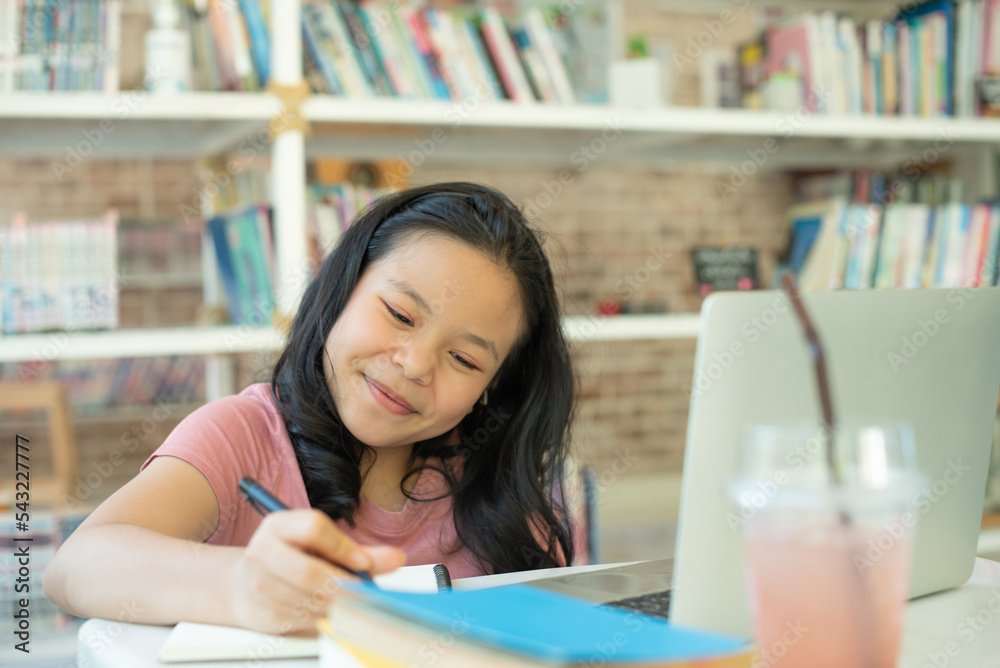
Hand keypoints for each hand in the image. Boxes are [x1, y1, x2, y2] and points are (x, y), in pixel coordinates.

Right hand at [227, 509, 405, 633]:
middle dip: (343, 585)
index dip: (343, 547)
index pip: (314, 528)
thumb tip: (396, 558)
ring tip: (350, 600)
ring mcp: (258, 583)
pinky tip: (330, 610)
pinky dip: (323, 617)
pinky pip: (301, 618)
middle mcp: (262, 551)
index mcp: (278, 525)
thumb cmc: (293, 558)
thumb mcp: (321, 546)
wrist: (245, 584)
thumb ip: (359, 552)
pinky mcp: (262, 611)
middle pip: (309, 572)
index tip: (364, 563)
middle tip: (364, 590)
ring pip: (307, 599)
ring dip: (336, 604)